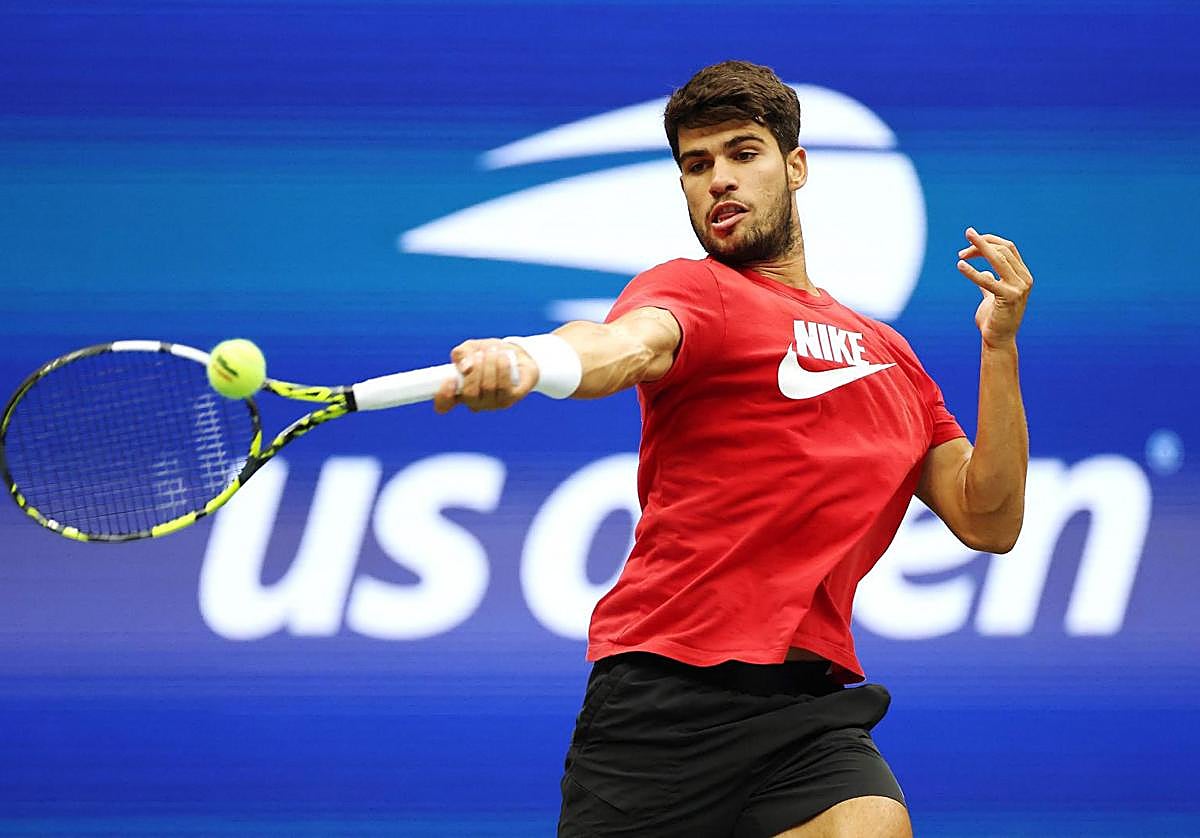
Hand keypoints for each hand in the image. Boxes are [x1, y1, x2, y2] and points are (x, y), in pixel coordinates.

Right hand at [432, 338, 538, 413]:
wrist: (514, 354)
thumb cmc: (487, 353)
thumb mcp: (470, 348)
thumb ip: (462, 354)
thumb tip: (465, 367)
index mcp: (458, 392)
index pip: (444, 405)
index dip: (444, 396)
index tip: (450, 379)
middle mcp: (474, 402)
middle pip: (469, 393)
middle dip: (475, 369)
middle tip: (480, 354)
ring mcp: (492, 403)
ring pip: (488, 387)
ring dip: (490, 364)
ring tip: (494, 351)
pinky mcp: (509, 399)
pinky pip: (504, 386)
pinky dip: (502, 368)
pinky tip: (503, 357)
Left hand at [956, 228, 1033, 348]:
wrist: (998, 340)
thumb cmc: (995, 319)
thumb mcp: (993, 296)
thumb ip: (990, 282)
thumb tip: (985, 272)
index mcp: (1022, 275)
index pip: (1008, 248)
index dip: (989, 241)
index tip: (970, 241)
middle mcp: (1024, 279)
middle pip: (1002, 250)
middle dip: (981, 244)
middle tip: (963, 243)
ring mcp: (1019, 288)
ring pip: (998, 259)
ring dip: (979, 250)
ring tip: (962, 249)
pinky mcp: (1008, 297)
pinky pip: (987, 280)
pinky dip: (973, 272)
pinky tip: (960, 266)